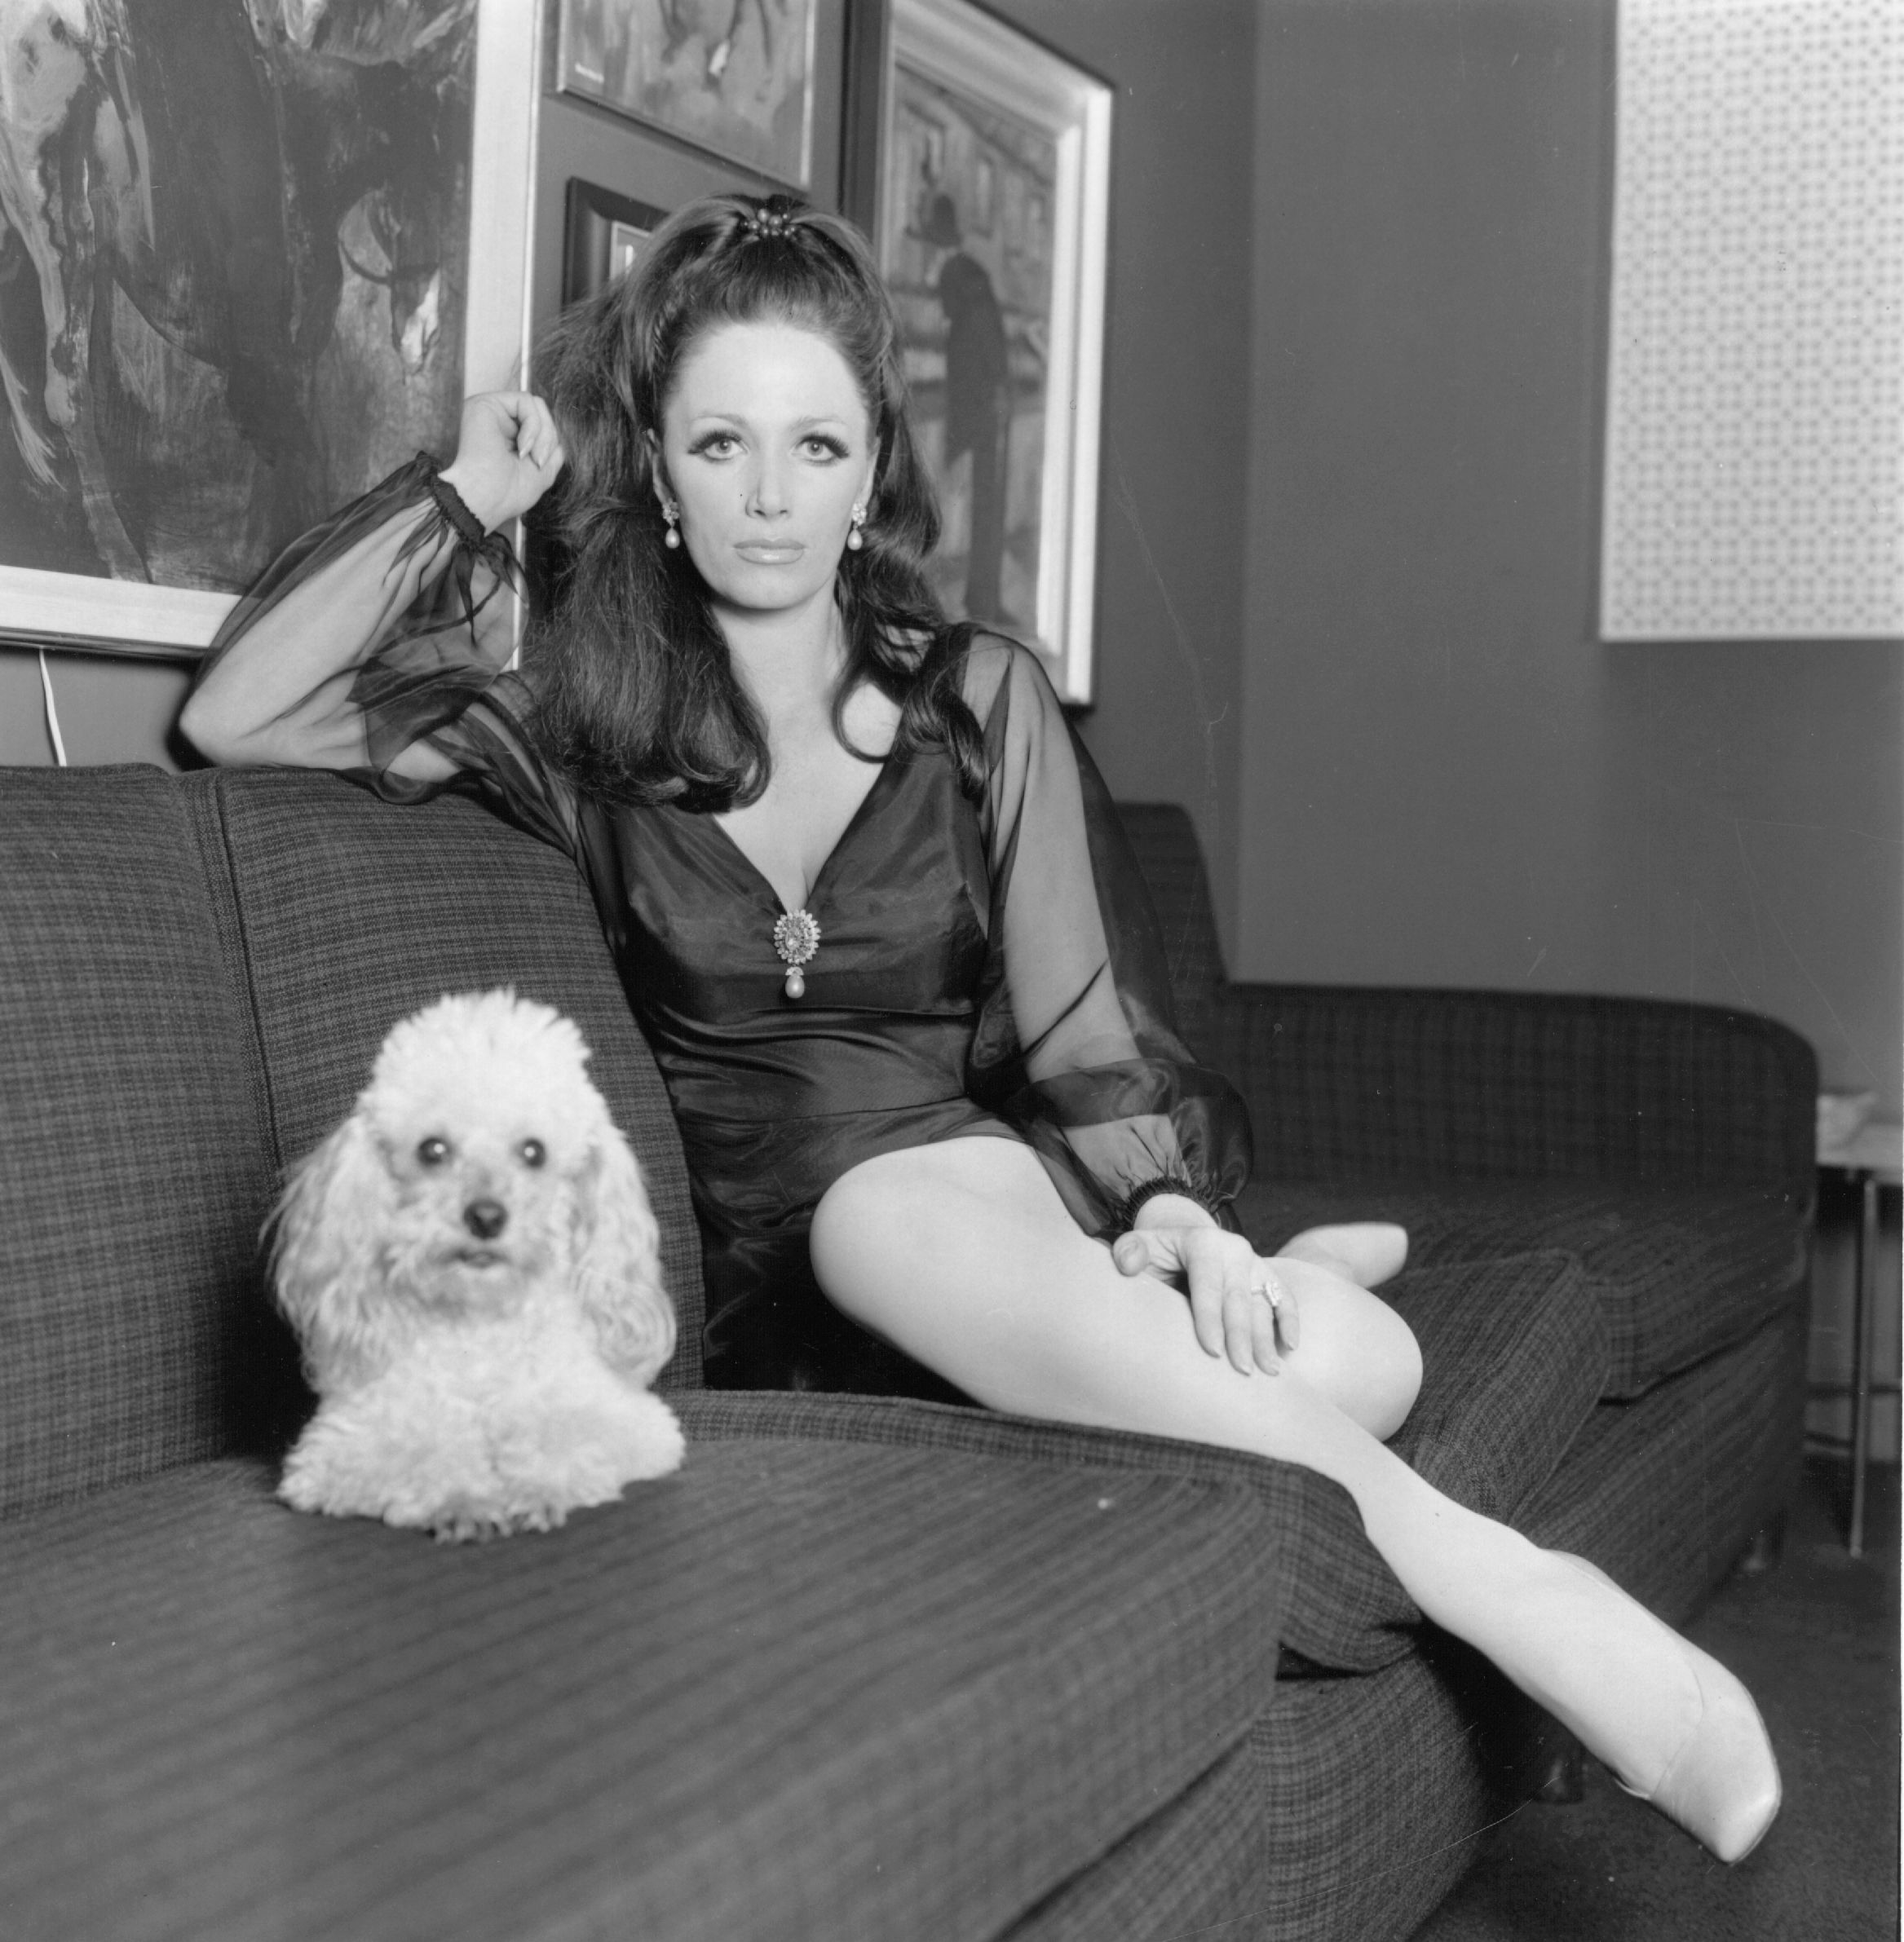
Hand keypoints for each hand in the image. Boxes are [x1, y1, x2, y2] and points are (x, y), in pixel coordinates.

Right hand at [438, 391, 565, 530]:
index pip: (542, 425)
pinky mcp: (486, 403)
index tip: (542, 467)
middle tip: (538, 462)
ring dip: (543, 434)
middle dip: (549, 438)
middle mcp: (498, 421)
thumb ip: (553, 449)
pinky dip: (533, 424)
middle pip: (541, 413)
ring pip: (536, 405)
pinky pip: (525, 400)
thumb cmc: (506, 494)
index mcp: (508, 438)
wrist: (483, 500)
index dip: (551, 443)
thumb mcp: (543, 472)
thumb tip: (561, 433)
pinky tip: (523, 447)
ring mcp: (492, 411)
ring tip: (530, 457)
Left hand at [1111, 1225, 1298, 1375]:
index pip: (1208, 1285)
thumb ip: (1129, 1252)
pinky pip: (1285, 1298)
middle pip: (1239, 1298)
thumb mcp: (1138, 1247)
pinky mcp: (1267, 1276)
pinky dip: (1290, 1321)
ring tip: (1269, 1371)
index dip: (1210, 1318)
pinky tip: (1289, 1347)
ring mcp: (1255, 1263)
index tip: (1212, 1351)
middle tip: (1243, 1370)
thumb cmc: (1156, 1254)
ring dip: (1268, 1338)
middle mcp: (1235, 1250)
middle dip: (1242, 1336)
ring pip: (1265, 1303)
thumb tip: (1128, 1264)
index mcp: (1203, 1242)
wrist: (1185, 1243)